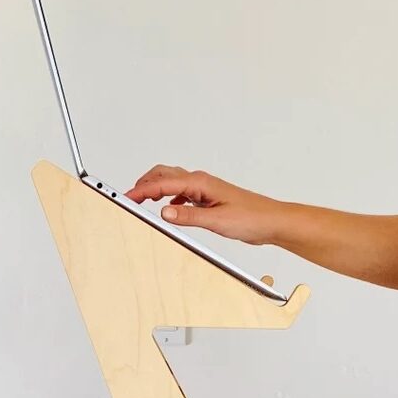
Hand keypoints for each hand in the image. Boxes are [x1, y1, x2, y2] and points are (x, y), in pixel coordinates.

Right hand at [126, 165, 285, 244]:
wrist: (271, 221)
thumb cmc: (251, 218)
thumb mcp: (217, 220)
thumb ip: (189, 216)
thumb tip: (164, 212)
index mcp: (201, 183)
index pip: (164, 184)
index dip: (142, 190)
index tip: (126, 197)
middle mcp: (201, 182)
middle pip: (164, 175)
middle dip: (144, 184)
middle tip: (128, 197)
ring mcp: (205, 189)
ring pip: (172, 182)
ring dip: (155, 188)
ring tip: (141, 200)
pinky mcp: (209, 199)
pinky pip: (183, 193)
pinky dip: (169, 198)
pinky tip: (168, 209)